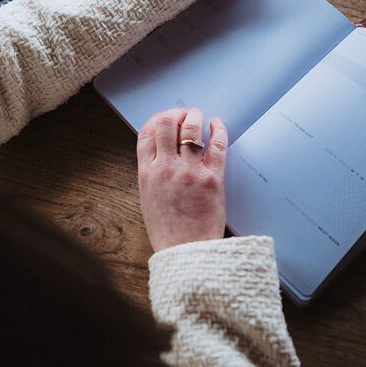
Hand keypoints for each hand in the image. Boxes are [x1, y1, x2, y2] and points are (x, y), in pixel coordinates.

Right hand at [137, 107, 227, 251]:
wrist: (186, 253)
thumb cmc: (168, 230)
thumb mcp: (149, 198)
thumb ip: (153, 173)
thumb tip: (162, 151)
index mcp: (147, 174)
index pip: (147, 133)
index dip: (157, 119)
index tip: (166, 118)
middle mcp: (166, 169)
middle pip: (167, 124)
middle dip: (176, 113)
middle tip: (185, 114)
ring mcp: (189, 172)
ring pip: (191, 129)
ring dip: (196, 117)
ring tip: (200, 116)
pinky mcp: (212, 179)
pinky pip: (217, 146)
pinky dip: (218, 130)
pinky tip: (218, 126)